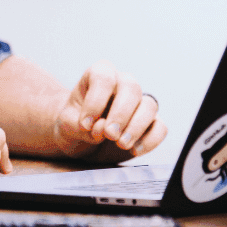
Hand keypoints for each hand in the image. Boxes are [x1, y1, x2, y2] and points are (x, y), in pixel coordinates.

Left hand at [52, 61, 167, 161]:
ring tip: (121, 144)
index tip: (85, 124)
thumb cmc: (74, 124)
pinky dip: (150, 140)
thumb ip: (79, 125)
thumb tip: (103, 128)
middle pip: (131, 88)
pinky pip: (160, 128)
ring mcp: (139, 103)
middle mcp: (123, 83)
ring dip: (136, 127)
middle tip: (110, 135)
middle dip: (121, 113)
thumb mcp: (66, 123)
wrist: (81, 140)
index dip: (95, 101)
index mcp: (100, 74)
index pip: (103, 77)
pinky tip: (134, 151)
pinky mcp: (150, 123)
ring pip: (149, 106)